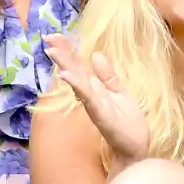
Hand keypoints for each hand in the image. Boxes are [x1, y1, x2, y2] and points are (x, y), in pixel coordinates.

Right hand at [45, 33, 148, 167]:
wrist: (136, 149)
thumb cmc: (128, 123)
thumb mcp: (120, 93)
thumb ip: (108, 75)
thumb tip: (95, 54)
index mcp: (95, 86)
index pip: (78, 64)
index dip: (67, 49)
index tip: (54, 35)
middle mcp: (90, 93)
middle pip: (74, 69)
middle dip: (61, 53)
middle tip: (47, 38)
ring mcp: (93, 102)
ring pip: (77, 80)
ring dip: (65, 66)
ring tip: (53, 51)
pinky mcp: (100, 113)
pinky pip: (87, 96)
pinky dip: (76, 85)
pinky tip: (66, 75)